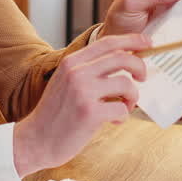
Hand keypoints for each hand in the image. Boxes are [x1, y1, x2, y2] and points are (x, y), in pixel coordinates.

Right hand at [12, 32, 149, 177]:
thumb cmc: (54, 114)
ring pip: (126, 84)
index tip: (147, 43)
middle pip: (122, 58)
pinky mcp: (90, 113)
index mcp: (72, 62)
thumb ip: (87, 71)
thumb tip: (120, 63)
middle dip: (140, 66)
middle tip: (143, 77)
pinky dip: (123, 115)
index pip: (107, 42)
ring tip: (124, 106)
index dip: (131, 40)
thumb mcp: (65, 82)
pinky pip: (122, 108)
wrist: (35, 140)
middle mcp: (77, 72)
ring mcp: (83, 92)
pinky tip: (114, 121)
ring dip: (132, 96)